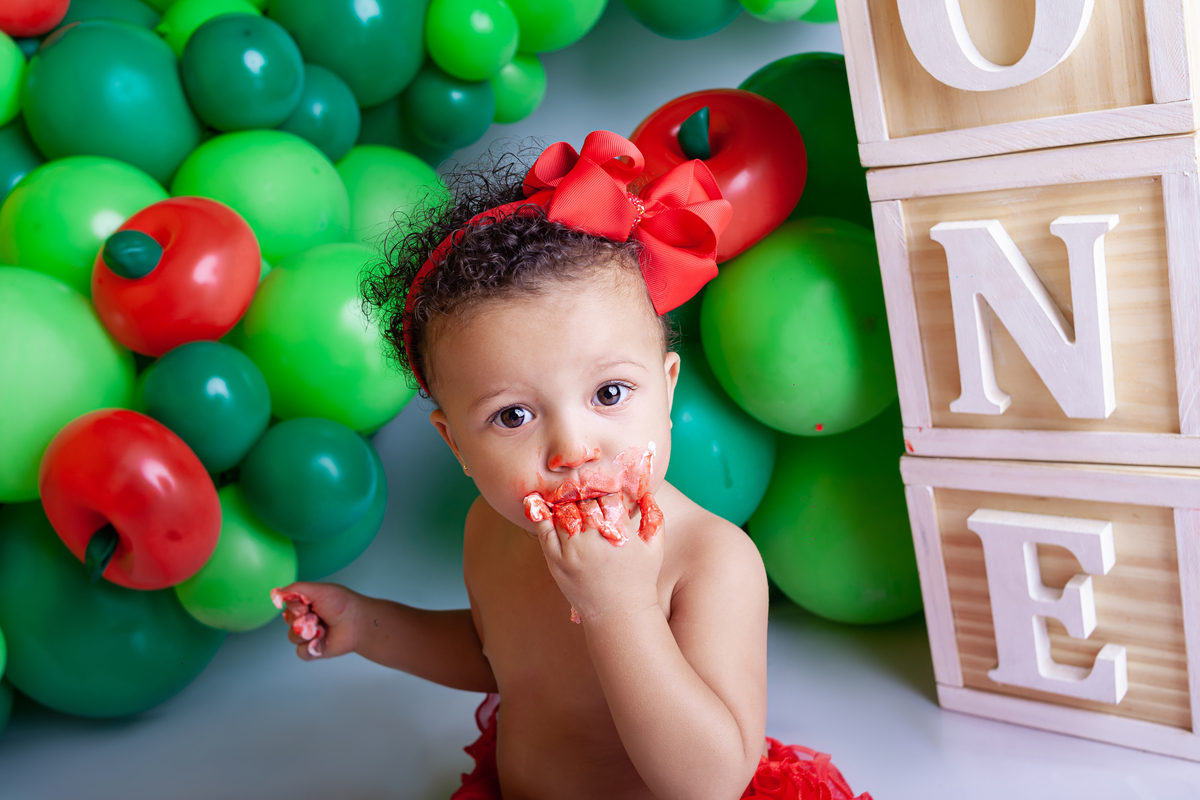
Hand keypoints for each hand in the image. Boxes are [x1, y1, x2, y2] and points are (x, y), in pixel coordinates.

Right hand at [273, 581, 362, 660]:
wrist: (358, 623)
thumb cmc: (342, 604)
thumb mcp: (318, 589)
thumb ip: (295, 589)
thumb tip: (276, 593)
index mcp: (307, 603)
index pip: (288, 605)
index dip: (295, 607)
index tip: (306, 605)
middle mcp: (307, 618)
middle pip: (288, 621)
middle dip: (301, 619)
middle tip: (316, 617)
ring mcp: (310, 635)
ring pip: (292, 637)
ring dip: (307, 633)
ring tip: (322, 629)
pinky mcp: (314, 649)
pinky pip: (300, 652)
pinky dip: (309, 647)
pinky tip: (320, 642)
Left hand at [530, 493, 664, 623]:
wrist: (620, 615)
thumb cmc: (640, 580)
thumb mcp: (655, 549)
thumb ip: (655, 518)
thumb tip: (647, 494)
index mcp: (620, 531)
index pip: (608, 497)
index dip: (607, 496)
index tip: (606, 500)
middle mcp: (595, 538)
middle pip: (585, 501)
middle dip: (588, 499)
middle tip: (588, 501)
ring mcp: (573, 550)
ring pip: (564, 512)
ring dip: (567, 505)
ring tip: (571, 506)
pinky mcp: (557, 562)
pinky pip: (544, 531)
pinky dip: (543, 516)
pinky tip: (542, 507)